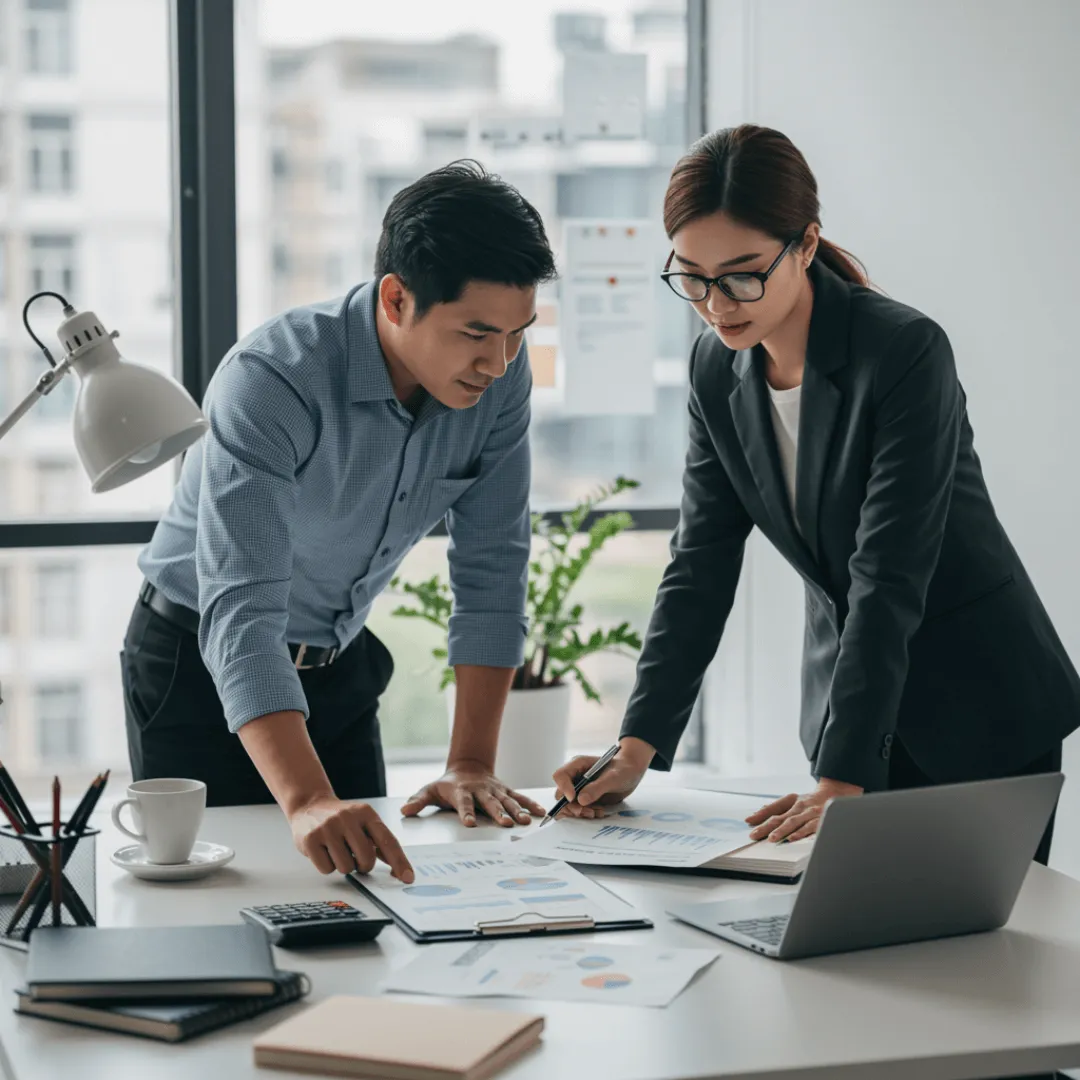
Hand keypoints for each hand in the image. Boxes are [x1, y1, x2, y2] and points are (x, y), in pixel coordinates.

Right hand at [288, 795, 413, 881]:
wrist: (309, 805)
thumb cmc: (341, 819)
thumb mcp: (363, 822)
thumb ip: (379, 842)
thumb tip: (398, 868)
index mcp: (366, 813)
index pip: (387, 840)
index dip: (399, 861)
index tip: (408, 878)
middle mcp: (348, 818)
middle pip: (367, 859)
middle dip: (363, 866)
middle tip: (355, 857)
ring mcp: (328, 828)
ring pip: (346, 867)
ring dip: (343, 866)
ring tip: (337, 850)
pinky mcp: (311, 839)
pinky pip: (327, 869)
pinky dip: (327, 866)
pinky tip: (323, 851)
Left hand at [400, 761, 545, 827]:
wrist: (467, 767)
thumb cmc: (447, 785)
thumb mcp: (430, 790)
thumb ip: (418, 801)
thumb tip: (404, 811)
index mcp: (462, 792)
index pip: (463, 804)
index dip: (465, 813)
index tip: (468, 824)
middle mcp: (480, 791)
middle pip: (489, 803)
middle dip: (497, 813)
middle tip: (505, 824)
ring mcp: (495, 791)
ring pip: (507, 801)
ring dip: (517, 811)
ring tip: (526, 821)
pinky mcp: (505, 791)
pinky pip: (519, 797)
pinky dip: (530, 804)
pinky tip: (540, 812)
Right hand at [550, 737, 654, 818]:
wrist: (632, 773)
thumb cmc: (623, 769)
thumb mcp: (613, 777)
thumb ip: (597, 787)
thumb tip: (580, 800)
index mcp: (578, 765)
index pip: (560, 776)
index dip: (564, 788)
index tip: (574, 799)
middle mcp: (575, 777)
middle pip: (561, 794)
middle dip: (572, 806)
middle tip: (586, 812)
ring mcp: (580, 789)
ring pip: (569, 805)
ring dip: (580, 812)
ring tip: (596, 813)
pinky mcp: (586, 799)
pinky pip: (579, 809)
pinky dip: (587, 814)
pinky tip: (599, 812)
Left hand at [745, 777, 863, 842]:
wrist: (838, 793)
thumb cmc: (812, 801)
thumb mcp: (793, 801)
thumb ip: (776, 807)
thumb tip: (756, 814)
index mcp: (791, 800)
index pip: (772, 808)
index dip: (760, 815)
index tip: (748, 822)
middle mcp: (799, 805)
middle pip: (780, 817)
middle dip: (766, 827)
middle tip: (754, 835)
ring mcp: (810, 813)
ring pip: (794, 822)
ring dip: (782, 830)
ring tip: (771, 838)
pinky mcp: (822, 819)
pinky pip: (810, 827)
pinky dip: (801, 833)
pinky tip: (793, 838)